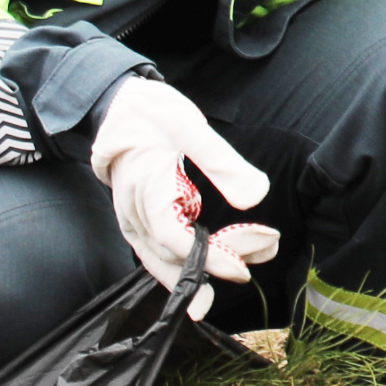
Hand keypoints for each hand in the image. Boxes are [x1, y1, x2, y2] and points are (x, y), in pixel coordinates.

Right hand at [87, 74, 276, 301]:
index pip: (172, 238)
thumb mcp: (190, 127)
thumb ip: (222, 163)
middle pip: (176, 252)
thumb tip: (257, 196)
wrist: (117, 109)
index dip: (207, 257)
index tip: (241, 268)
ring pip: (168, 258)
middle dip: (222, 258)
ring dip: (207, 264)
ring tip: (248, 264)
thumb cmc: (152, 115)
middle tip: (267, 248)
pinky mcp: (140, 222)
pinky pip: (158, 254)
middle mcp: (135, 212)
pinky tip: (211, 276)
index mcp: (146, 188)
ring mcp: (134, 220)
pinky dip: (183, 267)